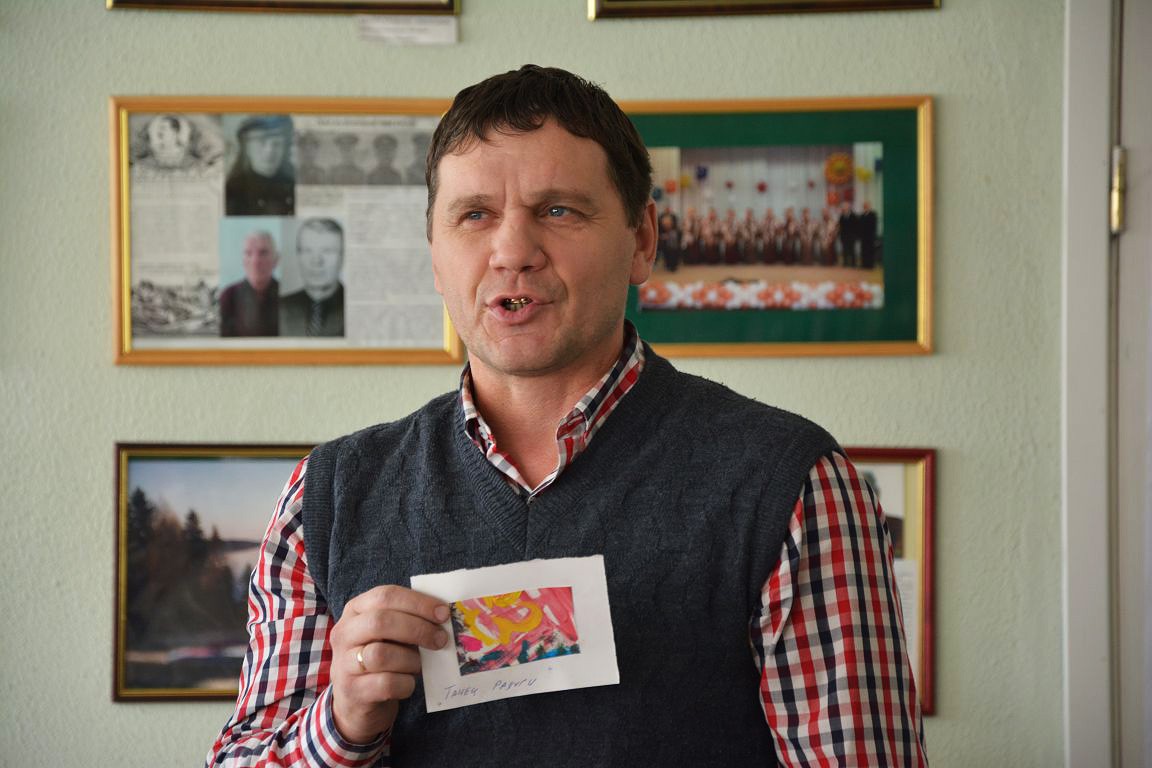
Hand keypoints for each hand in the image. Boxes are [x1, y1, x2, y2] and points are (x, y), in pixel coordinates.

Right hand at [329, 585, 449, 743]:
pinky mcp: (352, 691)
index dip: (417, 603)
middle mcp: (344, 633)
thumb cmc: (381, 659)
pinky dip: (405, 684)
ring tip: (419, 665)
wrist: (357, 701)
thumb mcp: (389, 634)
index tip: (443, 613)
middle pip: (381, 621)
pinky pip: (386, 684)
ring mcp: (344, 663)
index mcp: (355, 610)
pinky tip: (408, 683)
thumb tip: (443, 617)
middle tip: (441, 639)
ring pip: (381, 654)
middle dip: (418, 629)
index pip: (385, 596)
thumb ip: (409, 620)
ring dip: (410, 659)